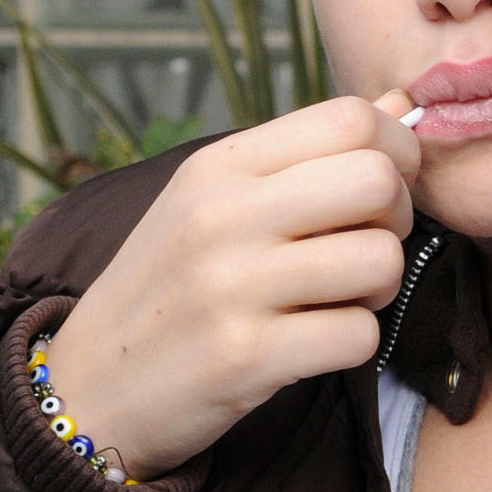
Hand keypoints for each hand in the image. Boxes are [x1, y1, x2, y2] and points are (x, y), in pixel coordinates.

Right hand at [41, 90, 419, 480]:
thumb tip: (401, 103)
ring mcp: (232, 285)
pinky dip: (354, 342)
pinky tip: (315, 342)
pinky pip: (359, 335)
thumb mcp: (217, 198)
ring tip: (339, 297)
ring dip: (379, 287)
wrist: (90, 388)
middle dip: (397, 217)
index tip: (383, 187)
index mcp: (222, 164)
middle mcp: (224, 214)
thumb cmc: (171, 283)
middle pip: (377, 180)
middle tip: (364, 244)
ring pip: (380, 259)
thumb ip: (308, 151)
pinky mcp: (245, 357)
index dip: (395, 150)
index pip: (351, 118)